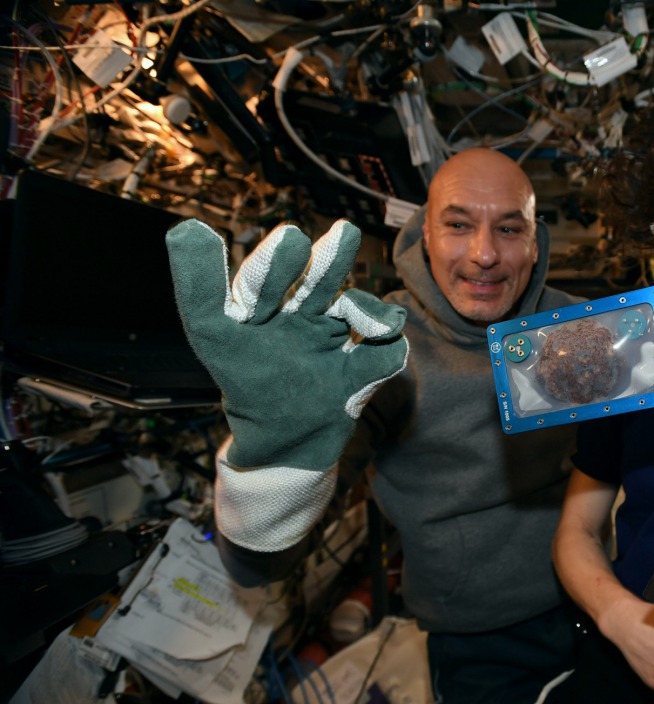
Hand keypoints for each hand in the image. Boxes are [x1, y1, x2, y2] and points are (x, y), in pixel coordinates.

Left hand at [167, 218, 407, 470]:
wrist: (281, 444)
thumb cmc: (244, 386)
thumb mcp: (211, 335)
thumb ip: (198, 288)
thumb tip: (184, 228)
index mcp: (262, 309)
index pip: (266, 280)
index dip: (276, 262)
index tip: (290, 238)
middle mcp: (301, 317)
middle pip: (315, 285)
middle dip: (326, 264)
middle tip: (343, 234)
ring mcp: (334, 341)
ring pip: (351, 311)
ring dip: (363, 302)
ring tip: (377, 307)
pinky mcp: (362, 369)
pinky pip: (384, 353)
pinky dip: (387, 344)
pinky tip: (385, 334)